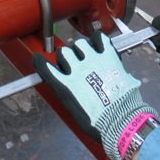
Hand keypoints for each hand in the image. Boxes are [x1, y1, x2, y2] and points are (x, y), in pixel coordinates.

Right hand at [33, 31, 158, 159]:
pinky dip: (98, 39)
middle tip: (74, 65)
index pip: (45, 66)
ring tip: (88, 56)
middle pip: (64, 52)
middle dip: (67, 58)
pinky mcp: (108, 56)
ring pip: (80, 44)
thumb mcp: (73, 108)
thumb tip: (66, 82)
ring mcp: (93, 61)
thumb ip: (67, 91)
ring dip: (81, 49)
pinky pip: (99, 38)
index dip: (41, 62)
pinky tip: (98, 45)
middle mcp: (77, 70)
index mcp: (65, 85)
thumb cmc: (97, 121)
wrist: (119, 120)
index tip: (40, 60)